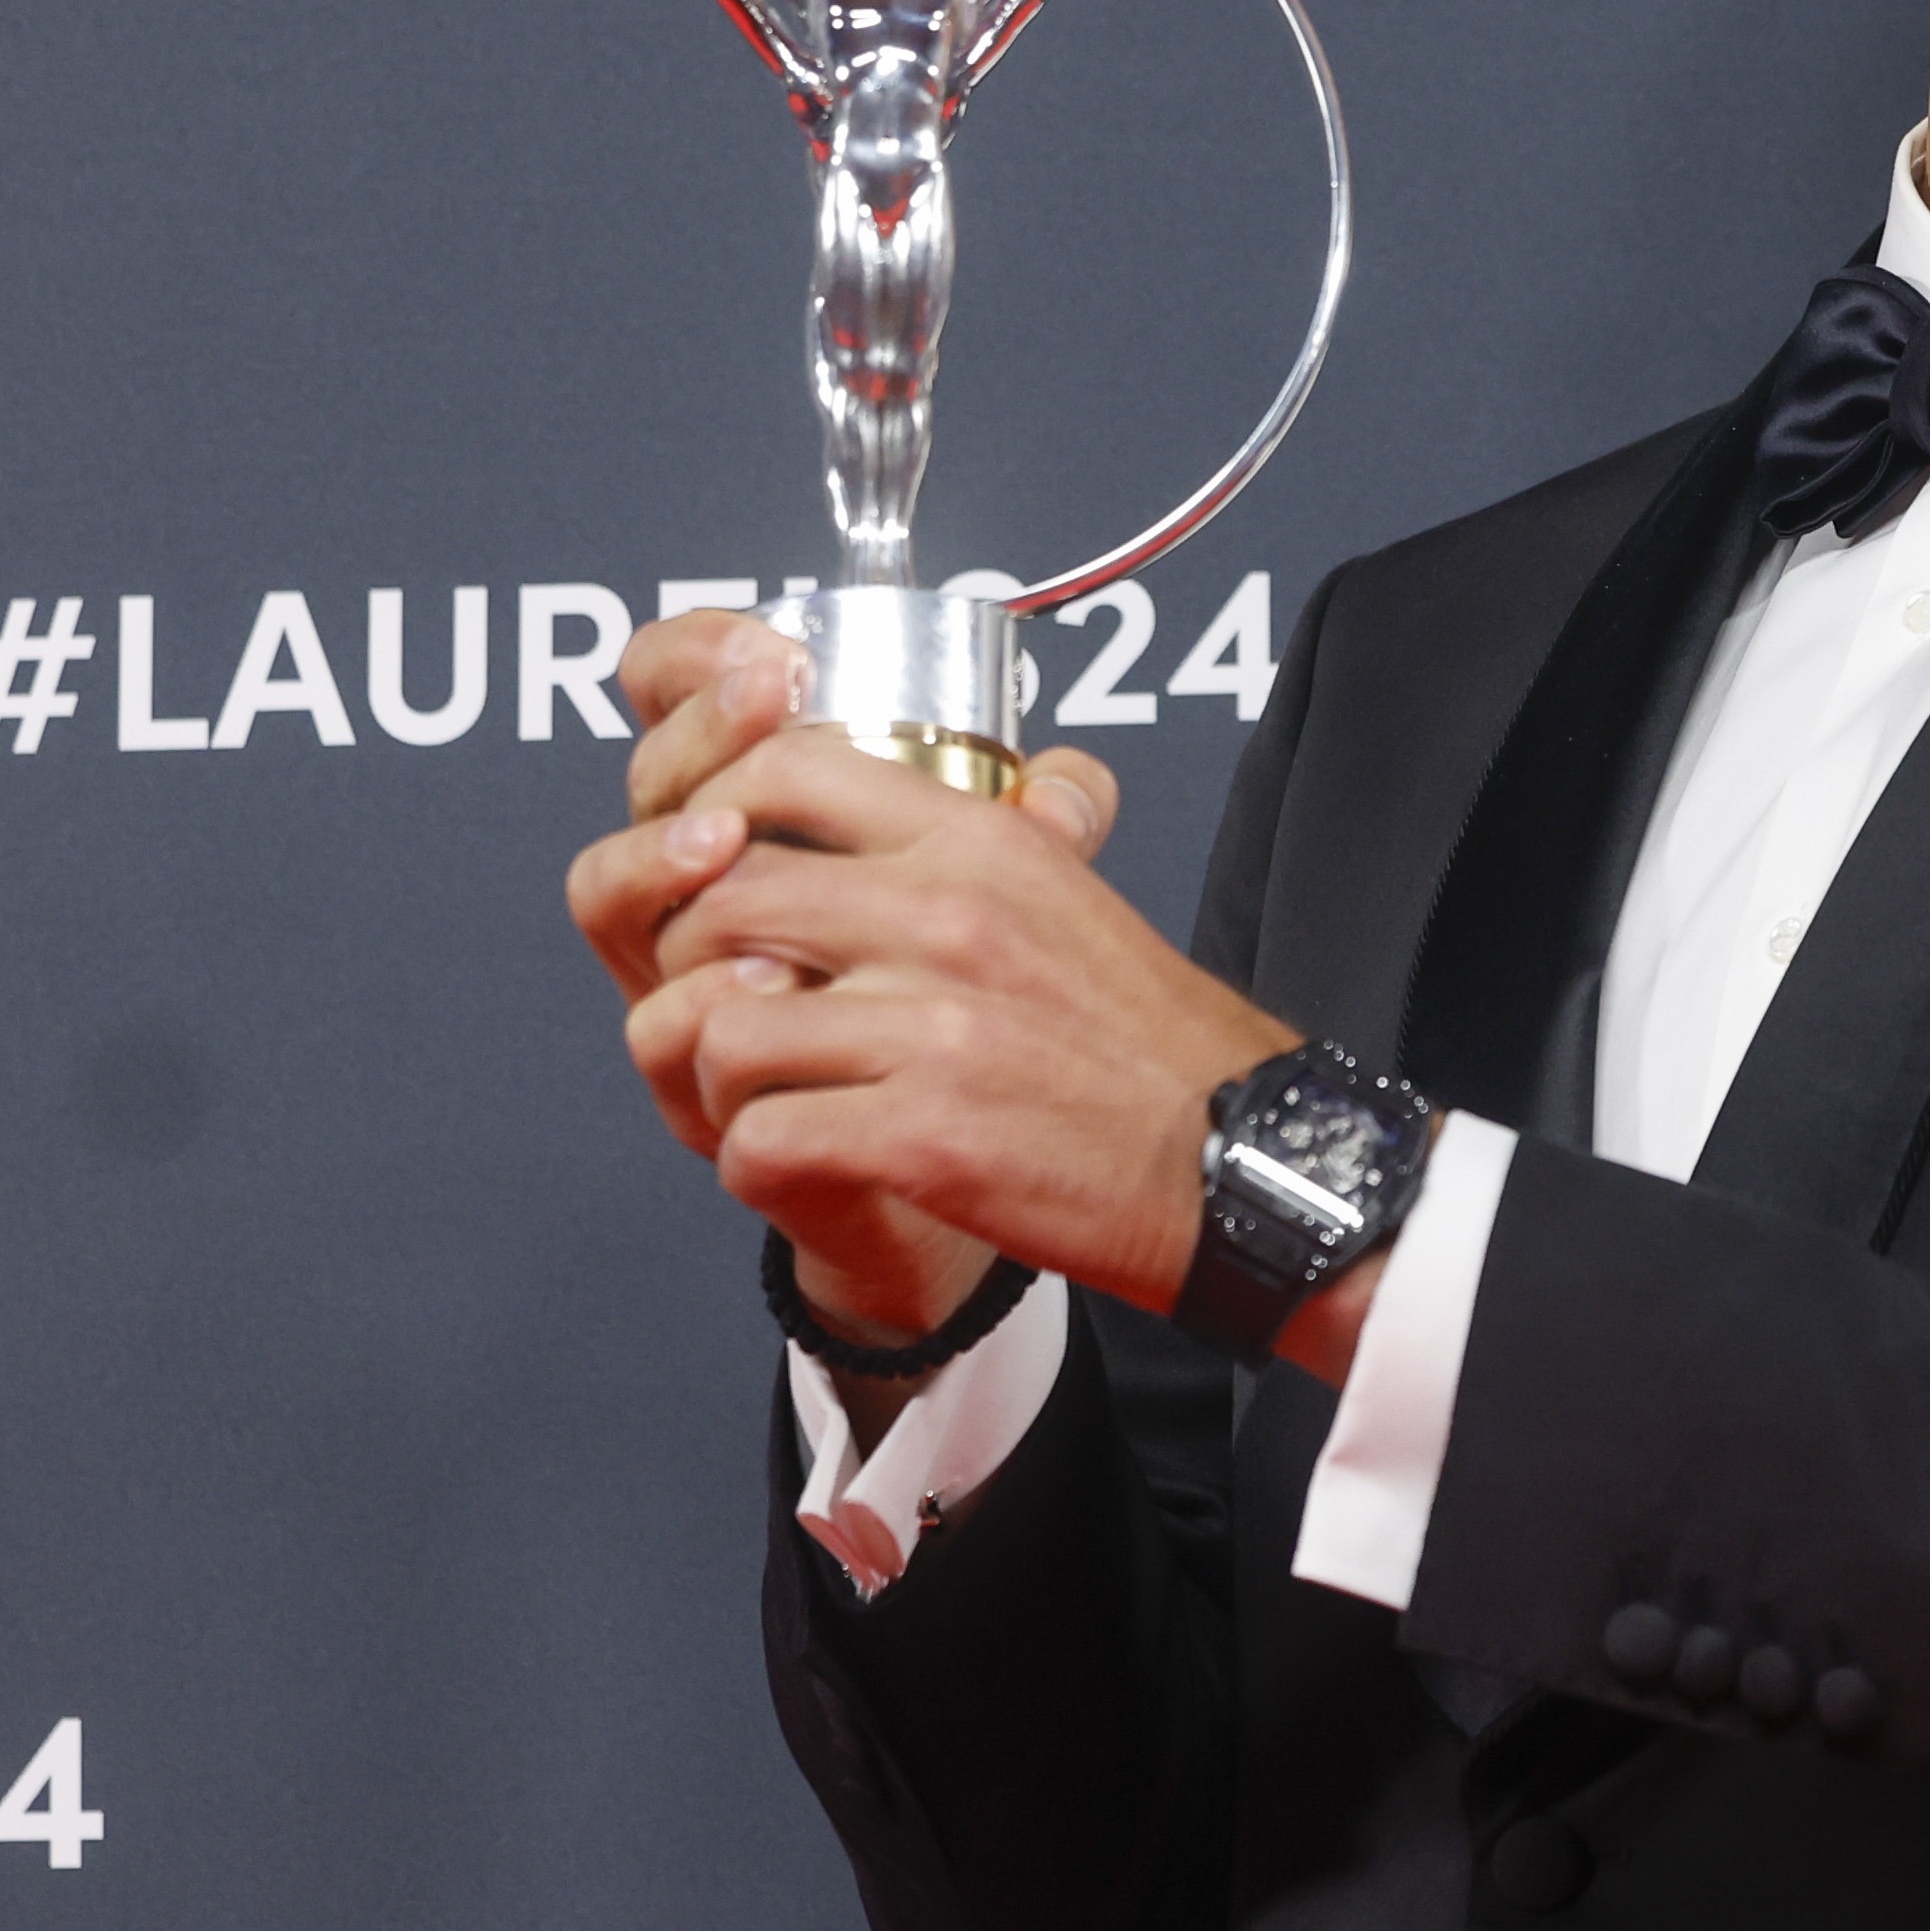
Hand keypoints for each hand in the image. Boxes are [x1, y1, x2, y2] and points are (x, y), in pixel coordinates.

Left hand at [568, 615, 1295, 1333]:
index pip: (784, 768)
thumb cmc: (1155, 1043)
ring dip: (716, 1077)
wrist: (1240, 1162)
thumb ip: (998, 842)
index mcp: (984, 841)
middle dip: (689, 962)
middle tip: (715, 1002)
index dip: (713, 815)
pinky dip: (755, 1160)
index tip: (715, 868)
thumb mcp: (1076, 896)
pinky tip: (795, 1158)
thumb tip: (968, 785)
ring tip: (758, 1094)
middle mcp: (950, 917)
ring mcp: (934, 1028)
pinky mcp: (925, 1136)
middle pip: (725, 899)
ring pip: (719, 1028)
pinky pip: (761, 1138)